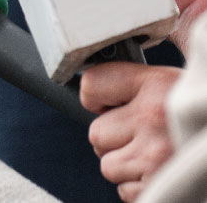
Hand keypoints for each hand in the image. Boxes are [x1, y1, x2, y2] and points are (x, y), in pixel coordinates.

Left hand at [80, 62, 180, 201]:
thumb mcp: (183, 87)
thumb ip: (143, 85)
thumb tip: (94, 89)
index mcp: (160, 85)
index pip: (92, 84)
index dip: (96, 97)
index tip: (105, 103)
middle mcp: (154, 118)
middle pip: (97, 133)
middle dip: (117, 140)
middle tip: (149, 137)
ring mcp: (155, 157)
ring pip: (109, 166)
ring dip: (129, 166)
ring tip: (162, 157)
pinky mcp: (157, 187)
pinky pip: (125, 191)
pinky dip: (141, 187)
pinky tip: (167, 174)